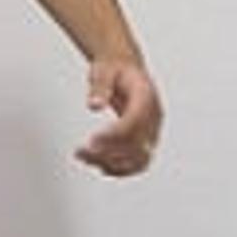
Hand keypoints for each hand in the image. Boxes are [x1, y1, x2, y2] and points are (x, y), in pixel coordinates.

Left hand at [75, 58, 162, 177]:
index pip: (135, 122)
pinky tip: (95, 164)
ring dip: (112, 165)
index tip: (92, 142)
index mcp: (146, 96)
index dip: (115, 135)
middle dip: (110, 153)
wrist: (124, 68)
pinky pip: (135, 163)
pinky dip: (117, 169)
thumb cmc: (115, 68)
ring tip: (84, 158)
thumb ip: (100, 86)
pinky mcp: (144, 141)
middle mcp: (153, 117)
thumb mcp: (104, 70)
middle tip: (82, 151)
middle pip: (138, 145)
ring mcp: (152, 131)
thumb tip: (94, 105)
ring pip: (139, 160)